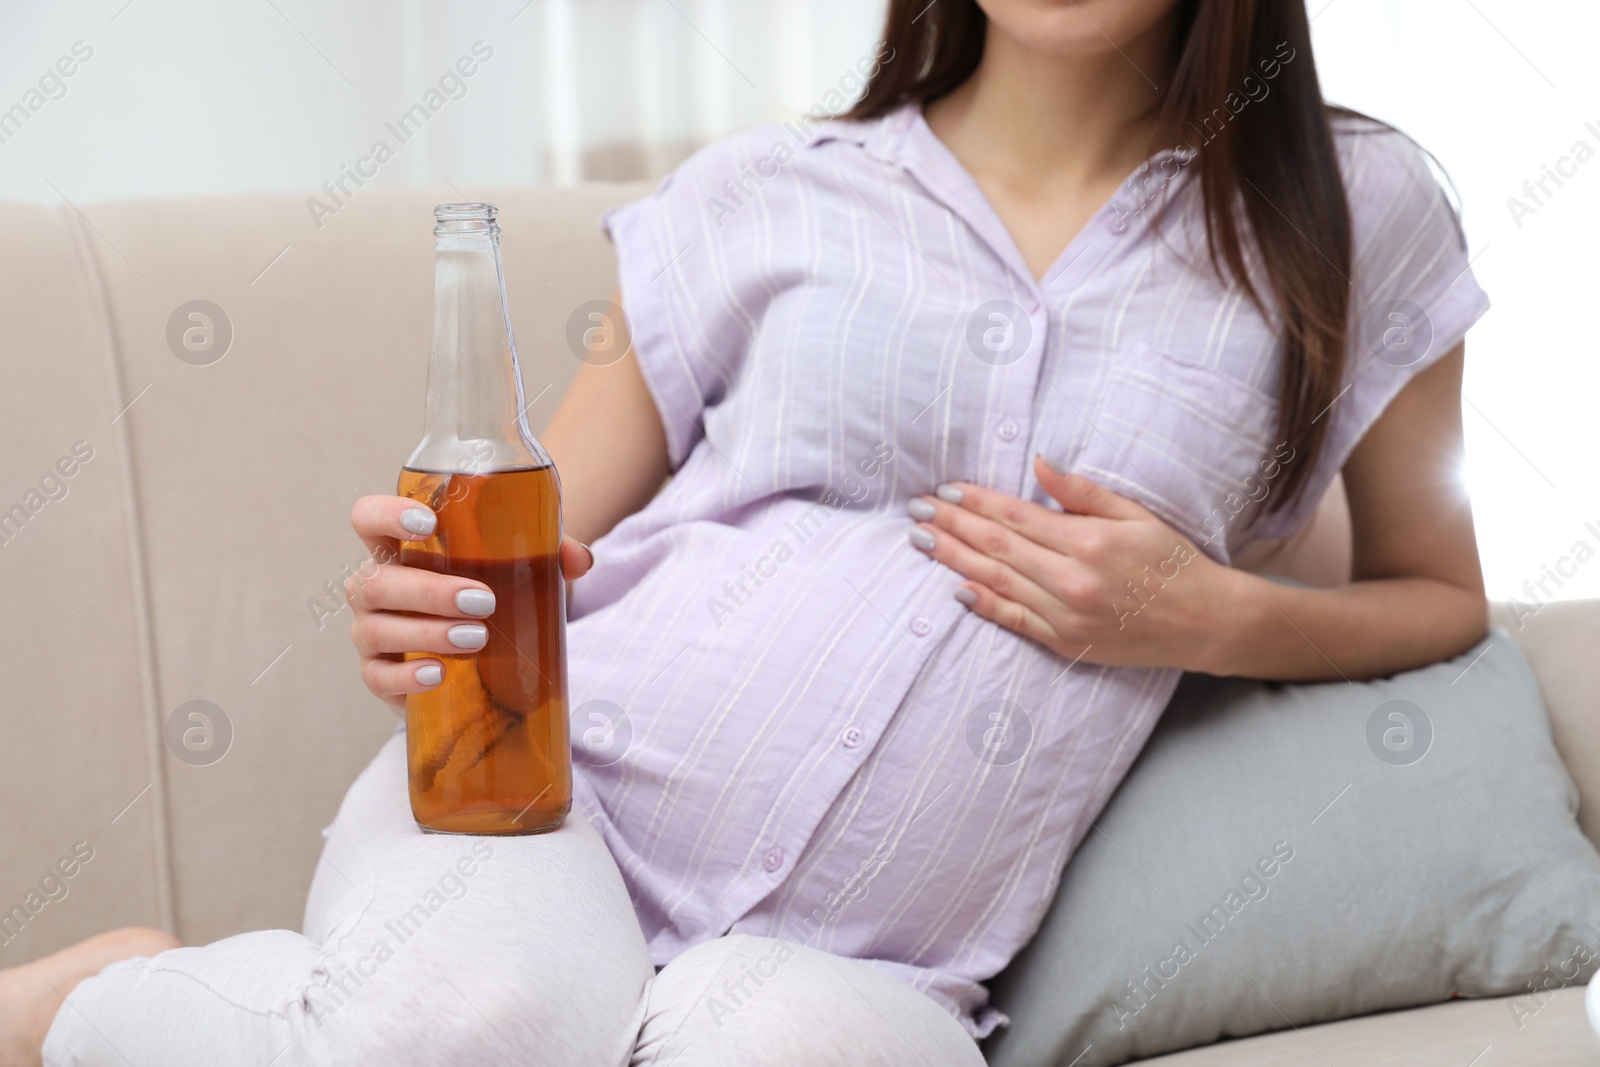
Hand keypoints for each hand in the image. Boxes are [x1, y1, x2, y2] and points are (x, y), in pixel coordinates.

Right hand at [347, 495, 594, 711]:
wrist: (483, 655)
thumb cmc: (492, 593)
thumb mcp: (520, 569)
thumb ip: (549, 555)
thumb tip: (580, 559)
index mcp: (401, 549)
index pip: (368, 518)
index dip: (386, 514)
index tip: (428, 522)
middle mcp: (377, 588)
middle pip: (373, 581)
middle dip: (428, 591)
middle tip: (484, 601)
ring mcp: (372, 632)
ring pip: (374, 628)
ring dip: (426, 632)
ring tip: (476, 639)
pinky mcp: (381, 675)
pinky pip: (376, 676)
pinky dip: (405, 676)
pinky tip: (437, 675)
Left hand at [907, 456, 1243, 673]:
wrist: (1205, 622)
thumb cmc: (1173, 561)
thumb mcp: (1136, 515)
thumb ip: (1082, 492)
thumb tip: (1038, 462)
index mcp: (1089, 541)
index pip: (1016, 516)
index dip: (975, 502)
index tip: (944, 489)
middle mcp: (1072, 580)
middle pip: (996, 547)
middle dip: (951, 526)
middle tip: (916, 510)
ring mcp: (1066, 615)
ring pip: (996, 581)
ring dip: (954, 559)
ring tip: (922, 540)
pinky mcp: (1065, 643)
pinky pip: (1014, 620)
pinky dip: (982, 603)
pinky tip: (955, 586)